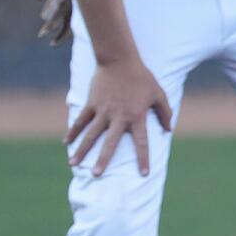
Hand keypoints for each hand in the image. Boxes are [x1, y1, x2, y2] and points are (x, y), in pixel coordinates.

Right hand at [66, 58, 171, 176]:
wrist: (120, 59)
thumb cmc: (142, 77)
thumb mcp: (158, 93)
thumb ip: (165, 112)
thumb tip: (169, 130)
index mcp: (136, 115)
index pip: (142, 141)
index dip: (143, 158)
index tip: (144, 174)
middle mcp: (119, 116)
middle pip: (110, 142)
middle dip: (103, 159)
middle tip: (97, 175)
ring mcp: (103, 111)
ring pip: (91, 134)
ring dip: (82, 150)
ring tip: (73, 165)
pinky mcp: (92, 104)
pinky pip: (81, 120)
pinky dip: (73, 131)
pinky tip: (66, 142)